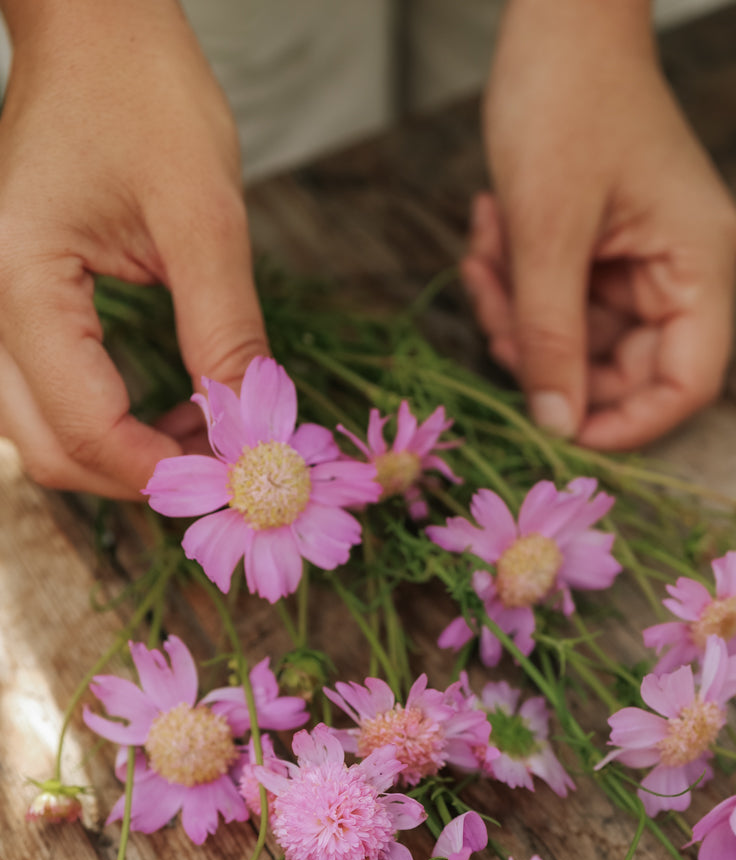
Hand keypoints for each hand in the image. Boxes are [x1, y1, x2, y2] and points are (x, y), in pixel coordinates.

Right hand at [0, 0, 267, 496]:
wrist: (95, 31)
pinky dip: (111, 423)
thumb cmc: (143, 95)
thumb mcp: (203, 214)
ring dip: (124, 456)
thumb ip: (225, 328)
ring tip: (208, 436)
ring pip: (44, 434)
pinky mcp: (17, 306)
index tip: (237, 479)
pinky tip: (174, 409)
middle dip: (141, 478)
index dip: (163, 470)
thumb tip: (253, 427)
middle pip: (51, 450)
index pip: (85, 426)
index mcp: (19, 281)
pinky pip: (51, 396)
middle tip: (225, 469)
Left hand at [463, 0, 735, 449]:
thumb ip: (549, 338)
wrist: (554, 20)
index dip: (629, 424)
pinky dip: (515, 281)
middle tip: (495, 320)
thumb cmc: (565, 103)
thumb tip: (556, 426)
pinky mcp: (598, 247)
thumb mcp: (547, 233)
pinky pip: (556, 298)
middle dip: (546, 356)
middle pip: (621, 366)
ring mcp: (636, 259)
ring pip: (575, 337)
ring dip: (517, 314)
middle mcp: (676, 270)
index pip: (687, 382)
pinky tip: (486, 233)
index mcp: (696, 265)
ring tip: (483, 255)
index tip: (559, 432)